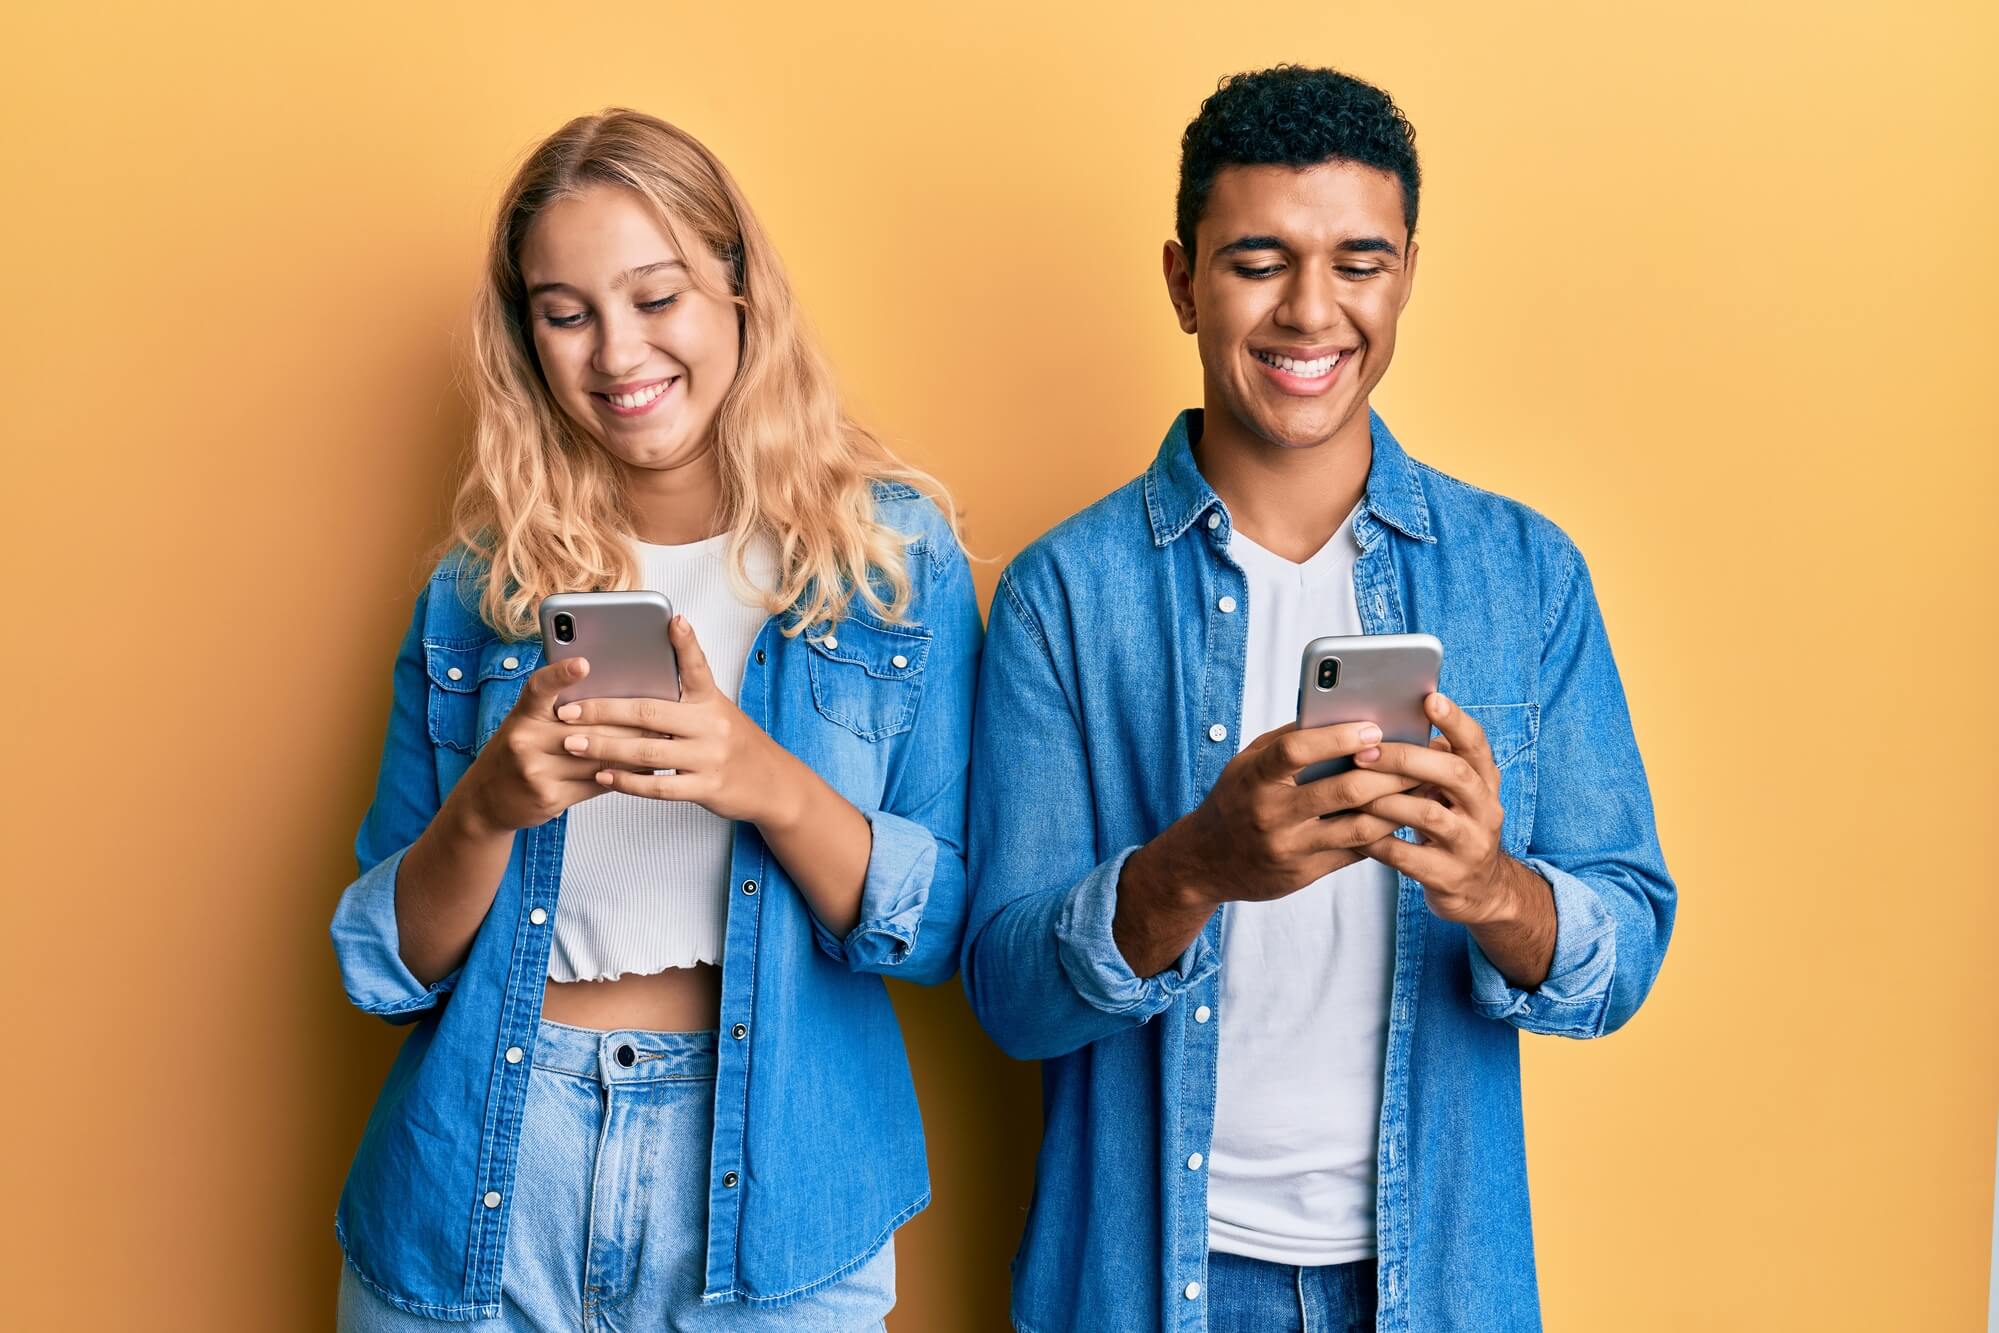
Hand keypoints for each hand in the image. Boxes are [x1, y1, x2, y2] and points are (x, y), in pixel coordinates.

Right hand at [451, 656, 654, 835]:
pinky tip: (645, 767)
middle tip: (663, 710)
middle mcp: (525, 741)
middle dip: (628, 721)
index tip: (584, 663)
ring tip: (664, 737)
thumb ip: (557, 707)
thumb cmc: (519, 751)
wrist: (487, 799)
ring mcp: (536, 772)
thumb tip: (608, 686)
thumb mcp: (527, 723)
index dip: (560, 674)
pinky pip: (597, 783)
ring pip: (598, 757)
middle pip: (587, 727)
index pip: (539, 689)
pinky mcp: (549, 798)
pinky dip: (625, 775)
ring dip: (634, 749)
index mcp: (522, 715)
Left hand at [556, 615, 797, 824]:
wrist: (772, 784)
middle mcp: (712, 724)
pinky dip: (626, 782)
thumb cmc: (733, 744)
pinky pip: (659, 786)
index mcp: (711, 700)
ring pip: (647, 751)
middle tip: (568, 710)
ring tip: (572, 744)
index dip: (686, 643)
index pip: (698, 666)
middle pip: (650, 712)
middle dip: (603, 710)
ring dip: (604, 747)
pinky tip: (602, 776)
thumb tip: (632, 684)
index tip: (673, 620)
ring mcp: (710, 757)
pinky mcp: (706, 787)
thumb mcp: (716, 712)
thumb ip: (682, 699)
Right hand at [1146, 718, 1423, 907]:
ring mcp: (1288, 848)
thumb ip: (1288, 741)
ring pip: (1358, 826)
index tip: (1373, 728)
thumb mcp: (1248, 764)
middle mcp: (1269, 814)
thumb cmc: (1236, 798)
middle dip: (1388, 772)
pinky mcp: (1303, 874)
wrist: (1203, 863)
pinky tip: (1401, 815)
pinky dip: (1382, 832)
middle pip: (1342, 790)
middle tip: (1418, 757)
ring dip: (1396, 804)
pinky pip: (1355, 852)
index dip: (1338, 737)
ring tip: (1421, 786)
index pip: (1295, 751)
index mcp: (1253, 778)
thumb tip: (1342, 714)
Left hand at [1354, 692, 1525, 924]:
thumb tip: (1381, 726)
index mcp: (1485, 781)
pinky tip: (1353, 831)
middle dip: (1407, 759)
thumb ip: (1431, 764)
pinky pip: (1407, 856)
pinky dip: (1377, 841)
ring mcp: (1470, 845)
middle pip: (1454, 774)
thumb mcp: (1453, 793)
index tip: (1430, 698)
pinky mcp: (1449, 877)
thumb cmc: (1452, 825)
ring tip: (1352, 790)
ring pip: (1429, 815)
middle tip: (1365, 752)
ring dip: (1386, 800)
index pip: (1476, 744)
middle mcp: (1486, 809)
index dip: (1455, 721)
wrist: (1480, 890)